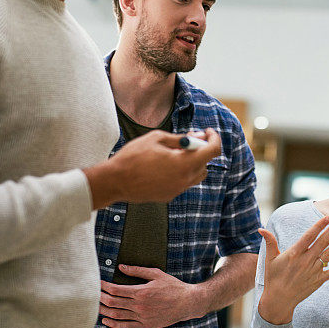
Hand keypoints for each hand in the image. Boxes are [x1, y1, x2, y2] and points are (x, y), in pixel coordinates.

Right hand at [87, 128, 220, 207]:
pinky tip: (165, 164)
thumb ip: (180, 138)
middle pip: (205, 163)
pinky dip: (181, 172)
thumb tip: (196, 137)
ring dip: (193, 162)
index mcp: (184, 163)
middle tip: (190, 138)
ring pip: (196, 175)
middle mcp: (184, 179)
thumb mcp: (157, 138)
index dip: (214, 138)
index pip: (213, 151)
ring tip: (176, 151)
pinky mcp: (168, 196)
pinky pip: (182, 182)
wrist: (115, 181)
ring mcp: (177, 190)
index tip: (207, 132)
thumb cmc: (133, 156)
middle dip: (201, 149)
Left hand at [99, 265, 202, 327]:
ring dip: (104, 311)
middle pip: (113, 302)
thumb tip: (121, 267)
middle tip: (93, 294)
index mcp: (141, 292)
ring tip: (95, 306)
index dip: (104, 286)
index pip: (116, 290)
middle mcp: (139, 306)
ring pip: (117, 315)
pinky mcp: (145, 325)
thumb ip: (137, 271)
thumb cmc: (172, 286)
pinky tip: (106, 320)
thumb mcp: (156, 274)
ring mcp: (141, 317)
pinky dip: (114, 324)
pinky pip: (125, 326)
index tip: (98, 282)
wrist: (186, 303)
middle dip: (101, 298)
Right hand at [257, 216, 328, 324]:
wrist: (278, 300)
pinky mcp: (317, 281)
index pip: (309, 235)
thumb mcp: (270, 259)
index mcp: (294, 253)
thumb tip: (261, 228)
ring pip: (328, 255)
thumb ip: (269, 242)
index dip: (319, 225)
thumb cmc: (273, 278)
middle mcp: (305, 261)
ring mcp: (313, 271)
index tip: (328, 217)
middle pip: (322, 242)